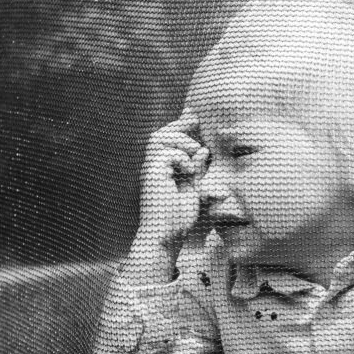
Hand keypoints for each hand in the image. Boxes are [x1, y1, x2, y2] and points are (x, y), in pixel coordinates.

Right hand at [135, 115, 209, 252]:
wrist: (166, 236)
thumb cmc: (179, 218)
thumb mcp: (195, 190)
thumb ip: (198, 170)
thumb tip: (203, 150)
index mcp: (163, 169)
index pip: (168, 141)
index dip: (179, 127)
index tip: (195, 118)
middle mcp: (153, 166)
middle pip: (160, 134)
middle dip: (178, 125)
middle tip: (195, 120)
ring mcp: (150, 170)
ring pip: (158, 139)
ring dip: (180, 140)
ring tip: (196, 152)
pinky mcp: (151, 175)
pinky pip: (164, 153)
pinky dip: (180, 156)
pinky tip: (189, 170)